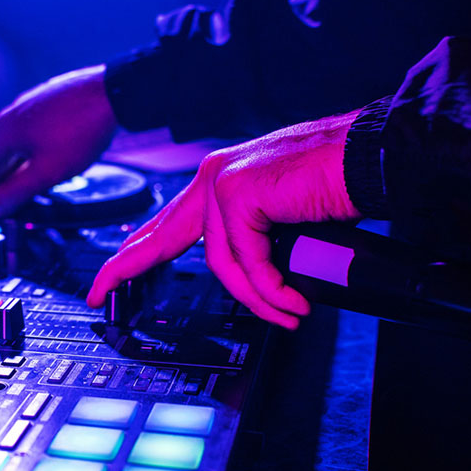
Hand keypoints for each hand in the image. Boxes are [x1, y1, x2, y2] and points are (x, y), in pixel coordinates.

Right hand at [0, 65, 117, 217]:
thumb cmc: (82, 130)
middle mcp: (11, 117)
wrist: (113, 93)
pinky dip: (16, 150)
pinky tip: (22, 155)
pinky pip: (22, 133)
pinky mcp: (45, 104)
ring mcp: (28, 107)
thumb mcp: (49, 170)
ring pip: (8, 143)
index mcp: (6, 134)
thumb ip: (18, 191)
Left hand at [87, 111, 362, 329]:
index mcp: (220, 179)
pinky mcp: (240, 193)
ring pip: (222, 263)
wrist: (371, 157)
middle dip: (126, 268)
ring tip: (288, 312)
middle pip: (162, 237)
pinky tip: (291, 300)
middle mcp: (215, 177)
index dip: (135, 252)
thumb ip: (253, 240)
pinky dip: (272, 287)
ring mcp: (224, 182)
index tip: (108, 276)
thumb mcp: (281, 219)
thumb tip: (249, 279)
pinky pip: (247, 260)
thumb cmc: (335, 185)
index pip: (166, 223)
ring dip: (259, 297)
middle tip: (98, 295)